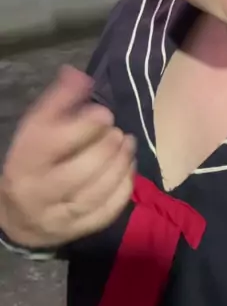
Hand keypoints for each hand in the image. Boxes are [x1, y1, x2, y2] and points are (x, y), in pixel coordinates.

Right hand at [0, 65, 135, 248]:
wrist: (18, 216)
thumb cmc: (33, 162)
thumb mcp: (36, 129)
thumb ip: (58, 101)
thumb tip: (78, 74)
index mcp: (24, 162)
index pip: (53, 144)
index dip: (85, 126)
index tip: (104, 113)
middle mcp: (37, 193)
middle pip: (78, 171)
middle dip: (105, 147)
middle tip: (117, 131)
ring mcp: (58, 217)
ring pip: (95, 193)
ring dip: (119, 165)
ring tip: (128, 143)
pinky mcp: (76, 231)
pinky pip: (105, 213)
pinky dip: (123, 188)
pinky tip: (129, 169)